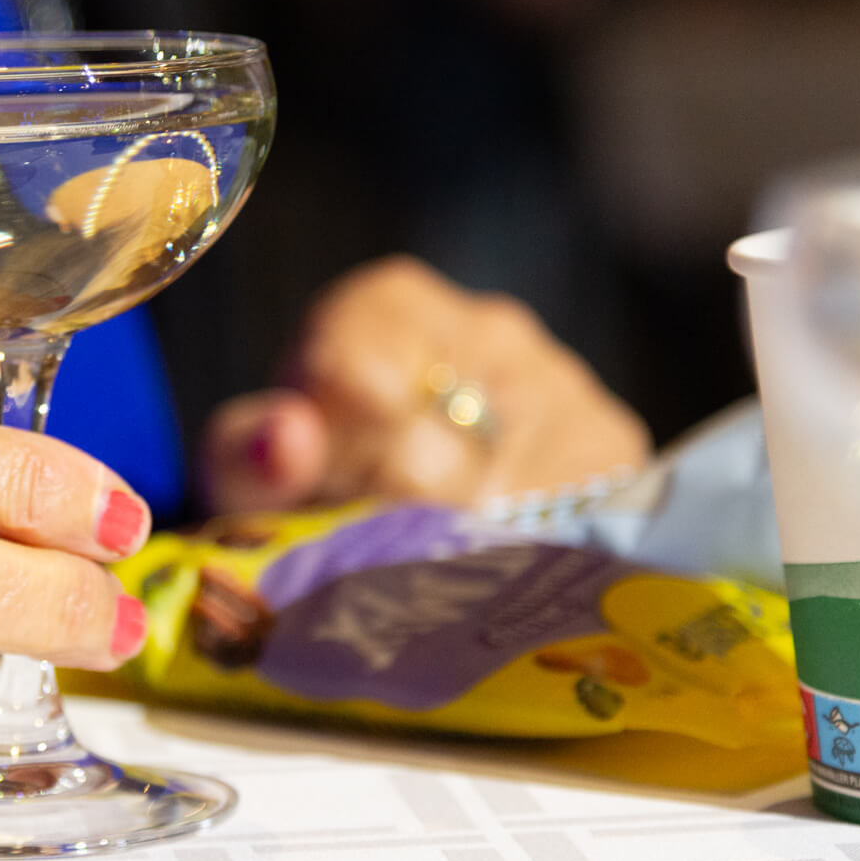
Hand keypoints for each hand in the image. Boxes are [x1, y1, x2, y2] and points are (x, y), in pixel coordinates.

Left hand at [199, 256, 648, 512]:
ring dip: (458, 543)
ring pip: (504, 494)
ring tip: (426, 550)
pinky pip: (570, 517)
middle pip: (437, 452)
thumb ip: (251, 451)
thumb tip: (286, 439)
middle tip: (371, 542)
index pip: (362, 387)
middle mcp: (488, 325)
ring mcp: (561, 381)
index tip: (328, 497)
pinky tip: (490, 552)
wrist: (382, 512)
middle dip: (391, 518)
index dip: (337, 467)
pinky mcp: (611, 447)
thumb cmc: (306, 481)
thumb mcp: (249, 470)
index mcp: (387, 307)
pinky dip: (523, 552)